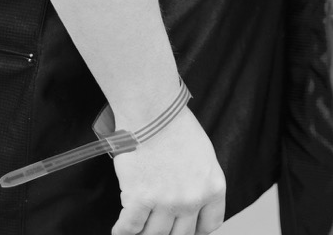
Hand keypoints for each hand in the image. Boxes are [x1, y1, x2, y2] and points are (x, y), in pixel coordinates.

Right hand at [112, 108, 225, 234]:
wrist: (153, 110)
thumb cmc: (175, 124)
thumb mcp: (202, 154)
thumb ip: (199, 182)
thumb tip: (189, 202)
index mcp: (212, 186)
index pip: (209, 225)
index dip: (195, 230)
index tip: (184, 227)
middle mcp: (192, 198)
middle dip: (168, 233)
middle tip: (157, 226)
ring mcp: (166, 202)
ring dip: (144, 233)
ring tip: (137, 229)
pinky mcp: (140, 199)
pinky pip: (129, 228)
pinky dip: (122, 232)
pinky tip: (120, 230)